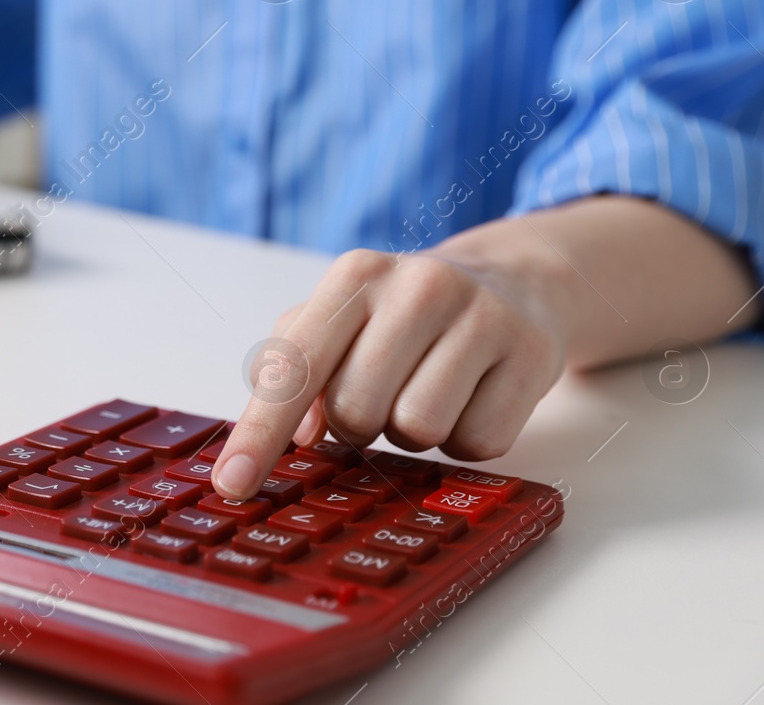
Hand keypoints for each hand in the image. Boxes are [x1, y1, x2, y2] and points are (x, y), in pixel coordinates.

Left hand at [211, 246, 567, 499]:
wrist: (512, 282)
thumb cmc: (402, 316)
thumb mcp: (339, 322)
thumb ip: (294, 372)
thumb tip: (301, 436)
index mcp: (355, 276)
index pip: (295, 367)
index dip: (260, 433)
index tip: (231, 485)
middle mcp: (419, 284)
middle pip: (356, 411)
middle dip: (360, 423)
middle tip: (384, 391)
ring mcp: (482, 315)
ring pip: (419, 429)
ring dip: (415, 432)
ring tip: (429, 389)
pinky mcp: (531, 353)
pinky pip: (479, 444)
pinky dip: (468, 439)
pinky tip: (475, 397)